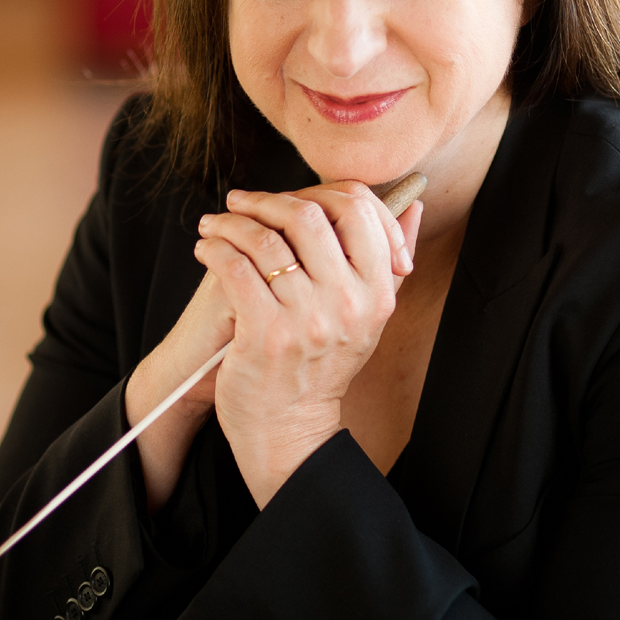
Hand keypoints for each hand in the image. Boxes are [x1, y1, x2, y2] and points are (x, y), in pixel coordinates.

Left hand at [194, 182, 419, 506]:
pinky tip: (207, 249)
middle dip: (267, 200)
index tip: (290, 196)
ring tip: (216, 224)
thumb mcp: (369, 316)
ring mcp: (307, 319)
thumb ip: (391, 260)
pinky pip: (236, 268)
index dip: (321, 191)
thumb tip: (412, 206)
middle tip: (242, 201)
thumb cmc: (323, 366)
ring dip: (231, 223)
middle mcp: (347, 303)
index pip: (360, 211)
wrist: (290, 428)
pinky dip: (215, 250)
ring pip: (265, 239)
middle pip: (310, 215)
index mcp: (377, 293)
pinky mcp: (266, 333)